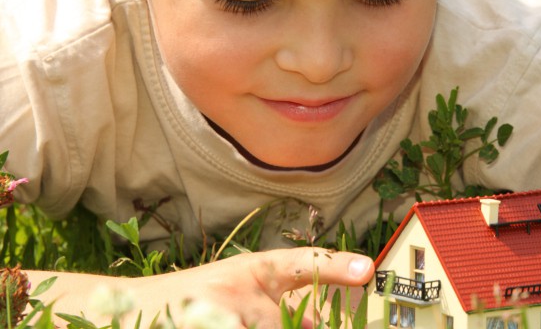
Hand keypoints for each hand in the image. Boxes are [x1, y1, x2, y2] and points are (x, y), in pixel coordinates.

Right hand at [135, 247, 373, 328]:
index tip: (367, 269)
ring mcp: (211, 311)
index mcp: (252, 271)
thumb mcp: (237, 293)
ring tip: (221, 315)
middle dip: (278, 327)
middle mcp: (234, 286)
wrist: (127, 309)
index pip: (300, 264)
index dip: (334, 267)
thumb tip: (313, 324)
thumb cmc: (193, 303)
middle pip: (279, 325)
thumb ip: (276, 308)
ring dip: (239, 324)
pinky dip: (229, 326)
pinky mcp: (196, 324)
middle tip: (240, 315)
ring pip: (264, 328)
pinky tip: (213, 321)